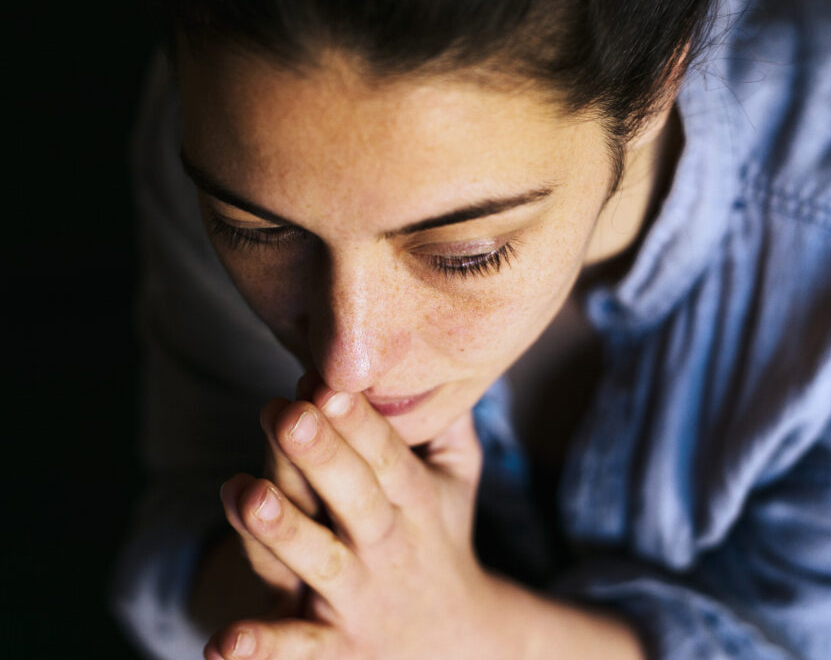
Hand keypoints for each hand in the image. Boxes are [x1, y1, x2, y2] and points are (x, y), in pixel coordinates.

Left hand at [208, 383, 504, 659]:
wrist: (457, 646)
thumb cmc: (440, 540)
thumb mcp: (458, 479)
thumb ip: (449, 421)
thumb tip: (439, 350)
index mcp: (418, 504)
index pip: (389, 458)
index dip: (358, 421)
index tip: (327, 381)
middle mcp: (389, 550)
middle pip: (357, 501)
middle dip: (323, 457)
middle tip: (288, 413)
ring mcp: (359, 601)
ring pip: (320, 564)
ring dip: (284, 533)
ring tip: (244, 494)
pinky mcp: (332, 650)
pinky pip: (296, 651)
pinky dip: (261, 649)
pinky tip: (222, 645)